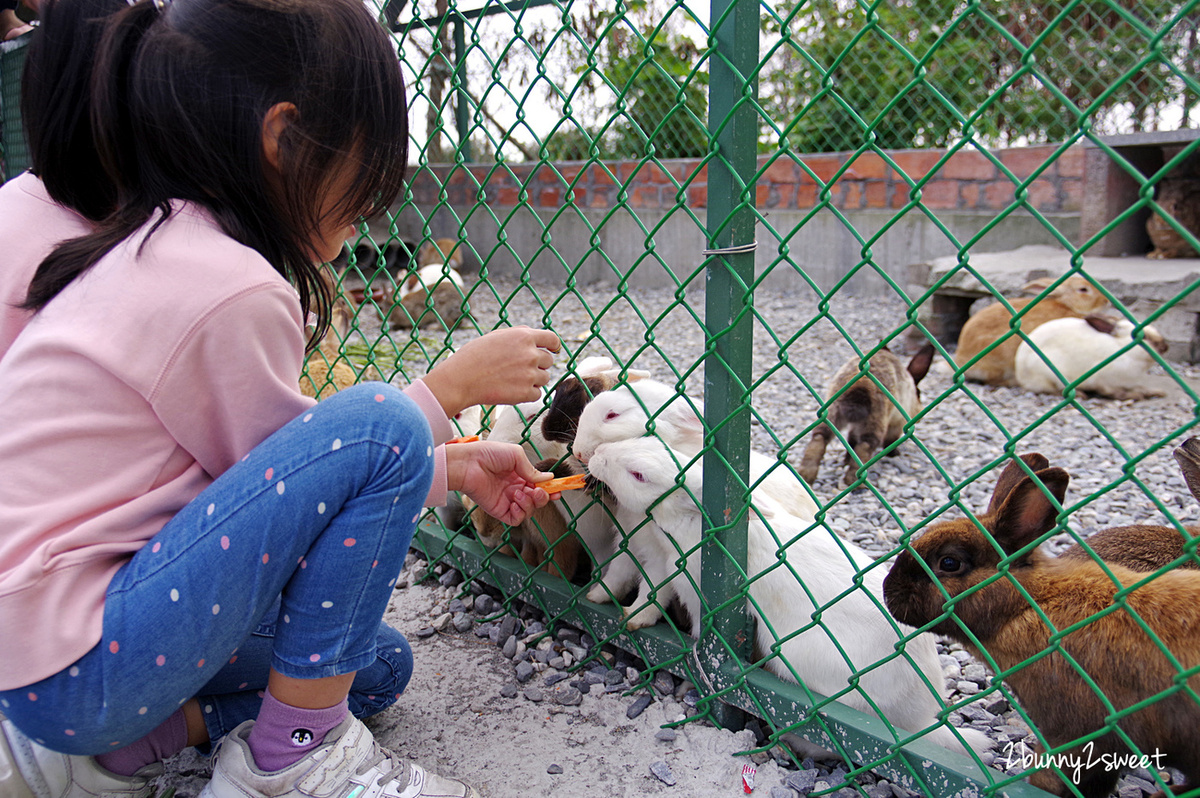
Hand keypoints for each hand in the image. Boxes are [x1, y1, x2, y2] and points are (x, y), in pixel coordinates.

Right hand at [422, 327, 560, 417]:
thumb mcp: (497, 336)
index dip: (553, 346)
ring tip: (513, 379)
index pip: (552, 339)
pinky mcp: (526, 393)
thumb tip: (535, 335)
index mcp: (524, 337)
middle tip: (520, 369)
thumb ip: (519, 334)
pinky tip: (512, 390)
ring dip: (534, 380)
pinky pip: (537, 394)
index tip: (553, 350)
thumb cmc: (474, 356)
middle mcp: (530, 354)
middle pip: (548, 361)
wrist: (461, 379)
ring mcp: (529, 374)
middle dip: (538, 364)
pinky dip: (528, 394)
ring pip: (545, 378)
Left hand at [445, 440, 555, 525]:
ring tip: (519, 493)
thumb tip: (548, 478)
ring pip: (529, 510)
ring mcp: (507, 500)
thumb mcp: (515, 455)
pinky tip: (515, 502)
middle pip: (537, 500)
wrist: (468, 463)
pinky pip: (516, 519)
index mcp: (519, 475)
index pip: (540, 485)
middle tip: (540, 491)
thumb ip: (531, 469)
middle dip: (543, 497)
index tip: (558, 490)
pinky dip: (520, 514)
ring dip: (530, 504)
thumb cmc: (487, 454)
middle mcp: (515, 489)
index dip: (550, 489)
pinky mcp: (499, 510)